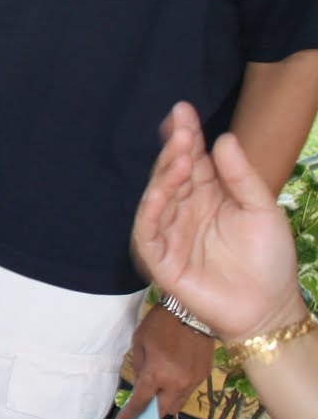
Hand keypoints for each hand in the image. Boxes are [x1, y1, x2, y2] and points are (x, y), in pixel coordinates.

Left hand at [118, 307, 214, 418]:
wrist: (193, 312)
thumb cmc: (161, 323)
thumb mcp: (139, 341)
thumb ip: (139, 366)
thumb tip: (140, 384)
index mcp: (157, 374)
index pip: (141, 402)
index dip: (131, 413)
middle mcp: (176, 383)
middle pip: (163, 410)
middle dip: (150, 414)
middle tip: (141, 412)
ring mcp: (193, 381)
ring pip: (178, 404)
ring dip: (165, 405)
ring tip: (155, 400)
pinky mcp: (204, 376)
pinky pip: (188, 392)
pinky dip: (177, 393)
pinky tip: (170, 385)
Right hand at [133, 101, 307, 343]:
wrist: (270, 307)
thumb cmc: (270, 260)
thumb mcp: (264, 209)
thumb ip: (242, 176)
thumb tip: (222, 138)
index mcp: (208, 195)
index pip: (191, 160)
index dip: (185, 136)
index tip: (182, 110)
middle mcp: (185, 210)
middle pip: (171, 174)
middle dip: (172, 150)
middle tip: (180, 128)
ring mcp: (170, 234)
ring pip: (157, 198)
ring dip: (162, 176)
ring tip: (177, 155)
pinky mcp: (161, 260)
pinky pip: (148, 232)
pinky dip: (150, 211)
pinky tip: (159, 193)